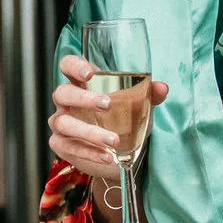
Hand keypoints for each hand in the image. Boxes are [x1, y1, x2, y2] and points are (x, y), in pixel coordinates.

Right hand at [48, 52, 167, 180]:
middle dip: (83, 98)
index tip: (89, 74)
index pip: (67, 65)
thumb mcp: (136, 105)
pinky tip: (107, 156)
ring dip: (90, 132)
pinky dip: (90, 152)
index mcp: (81, 83)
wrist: (116, 153)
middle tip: (107, 105)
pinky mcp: (61, 144)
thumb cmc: (121, 119)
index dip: (73, 66)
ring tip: (114, 141)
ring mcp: (61, 123)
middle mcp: (66, 101)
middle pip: (63, 93)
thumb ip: (148, 95)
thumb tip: (162, 88)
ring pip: (65, 123)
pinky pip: (71, 146)